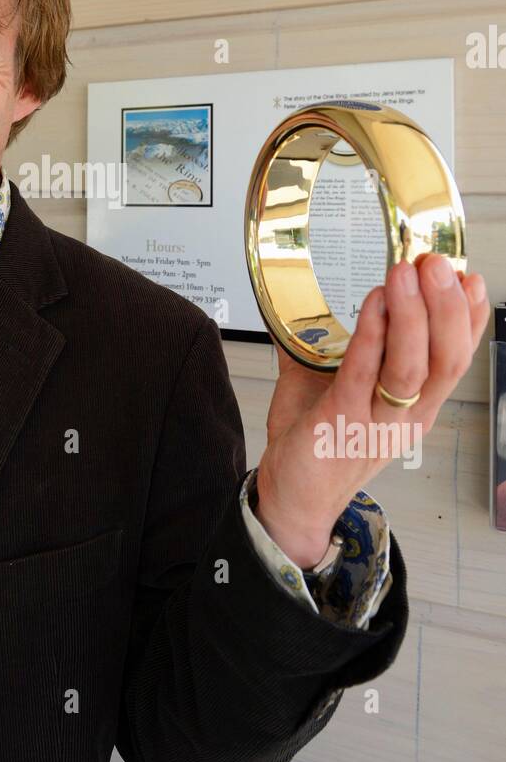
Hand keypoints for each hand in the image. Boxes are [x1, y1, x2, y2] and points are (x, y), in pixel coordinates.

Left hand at [254, 254, 489, 567]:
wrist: (291, 497)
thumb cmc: (316, 441)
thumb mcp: (339, 386)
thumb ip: (338, 344)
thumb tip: (312, 295)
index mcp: (417, 406)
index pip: (457, 358)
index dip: (470, 318)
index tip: (471, 278)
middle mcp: (407, 416)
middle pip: (447, 360)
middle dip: (448, 307)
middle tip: (437, 264)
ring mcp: (377, 423)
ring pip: (413, 369)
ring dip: (413, 316)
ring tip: (405, 274)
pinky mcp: (342, 424)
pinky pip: (364, 377)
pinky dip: (372, 336)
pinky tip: (373, 304)